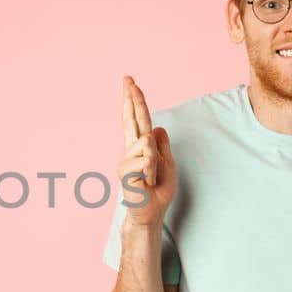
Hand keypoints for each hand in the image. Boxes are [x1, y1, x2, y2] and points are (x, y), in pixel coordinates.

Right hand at [119, 76, 176, 226]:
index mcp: (141, 145)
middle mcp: (131, 149)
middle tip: (128, 79)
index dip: (135, 100)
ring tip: (152, 177)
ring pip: (146, 144)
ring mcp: (126, 159)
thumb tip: (156, 128)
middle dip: (131, 98)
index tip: (131, 83)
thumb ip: (162, 146)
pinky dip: (152, 172)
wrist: (151, 211)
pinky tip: (148, 181)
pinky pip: (146, 160)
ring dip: (155, 163)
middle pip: (132, 118)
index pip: (138, 119)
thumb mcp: (167, 164)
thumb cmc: (158, 190)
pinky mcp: (125, 171)